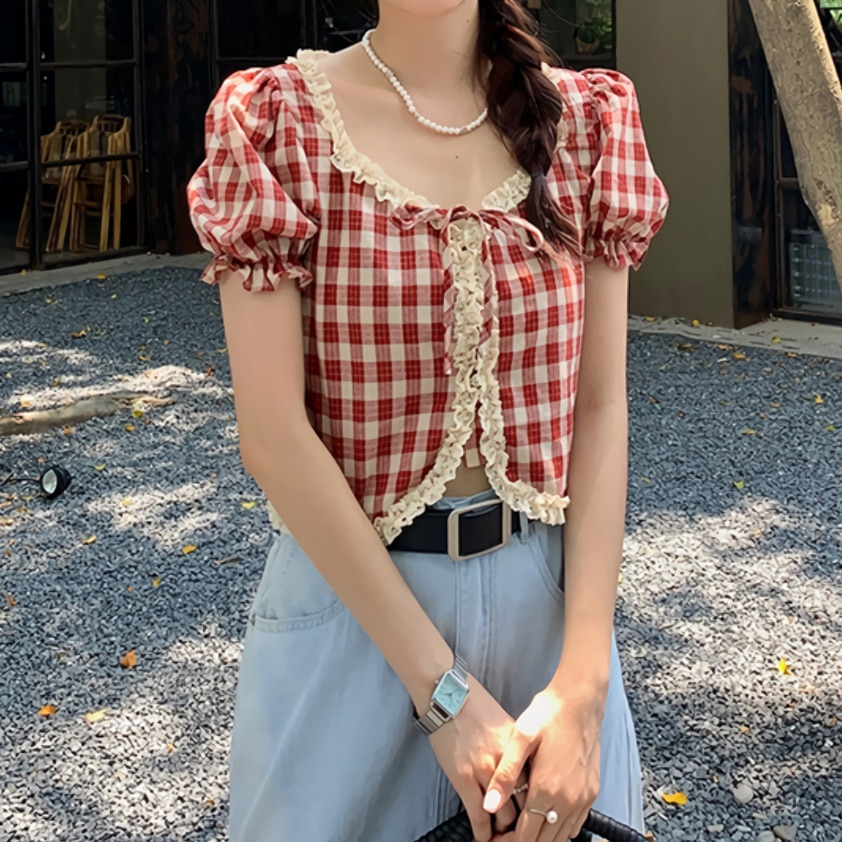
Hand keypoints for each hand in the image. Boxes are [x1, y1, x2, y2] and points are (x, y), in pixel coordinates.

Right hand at [425, 673, 527, 840]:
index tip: (540, 816)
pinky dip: (483, 832)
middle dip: (526, 823)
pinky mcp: (464, 779)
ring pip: (503, 816)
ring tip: (505, 838)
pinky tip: (485, 838)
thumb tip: (525, 767)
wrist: (449, 694)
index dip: (539, 805)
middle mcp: (508, 764)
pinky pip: (478, 815)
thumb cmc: (476, 705)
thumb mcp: (506, 723)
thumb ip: (517, 749)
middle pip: (525, 805)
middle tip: (525, 832)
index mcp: (520, 749)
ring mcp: (486, 773)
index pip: (537, 786)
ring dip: (505, 831)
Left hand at [482, 679, 605, 840]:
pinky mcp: (591, 793)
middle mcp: (568, 801)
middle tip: (503, 835)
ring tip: (520, 827)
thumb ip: (505, 775)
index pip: (525, 837)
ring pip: (561, 837)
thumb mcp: (521, 738)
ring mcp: (582, 799)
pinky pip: (575, 825)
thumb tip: (488, 806)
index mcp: (547, 789)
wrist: (581, 699)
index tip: (493, 840)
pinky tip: (544, 816)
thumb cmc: (548, 714)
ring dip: (541, 837)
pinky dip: (559, 829)